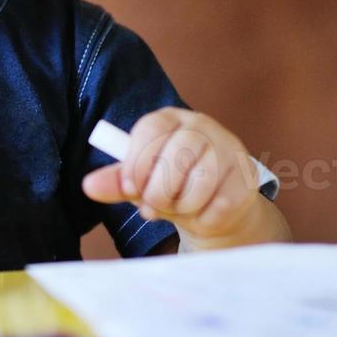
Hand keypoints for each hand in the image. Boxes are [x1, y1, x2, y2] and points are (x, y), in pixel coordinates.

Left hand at [81, 108, 275, 249]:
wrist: (213, 209)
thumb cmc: (172, 187)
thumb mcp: (141, 182)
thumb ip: (118, 182)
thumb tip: (89, 186)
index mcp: (170, 119)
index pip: (151, 129)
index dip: (137, 162)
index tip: (131, 188)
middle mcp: (202, 127)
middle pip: (178, 155)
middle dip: (159, 190)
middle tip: (152, 206)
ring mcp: (229, 150)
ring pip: (202, 181)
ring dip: (183, 206)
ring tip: (178, 208)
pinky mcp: (247, 178)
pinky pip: (222, 203)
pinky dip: (205, 217)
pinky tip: (202, 214)